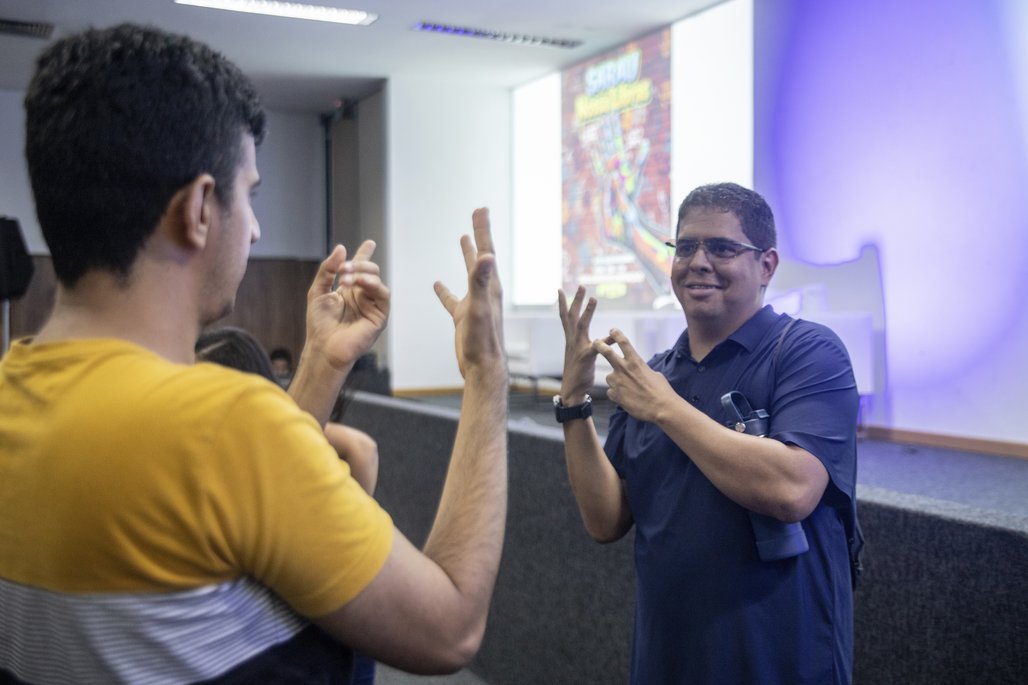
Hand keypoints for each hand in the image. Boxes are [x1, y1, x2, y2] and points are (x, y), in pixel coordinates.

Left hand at [304, 240, 389, 370]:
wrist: (323, 347)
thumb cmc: (320, 324)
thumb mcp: (318, 291)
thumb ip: (328, 270)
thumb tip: (341, 248)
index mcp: (350, 290)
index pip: (359, 269)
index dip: (364, 255)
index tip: (370, 243)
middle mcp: (363, 296)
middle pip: (369, 271)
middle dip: (357, 264)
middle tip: (342, 269)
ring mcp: (372, 306)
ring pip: (377, 280)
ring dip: (363, 274)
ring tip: (346, 278)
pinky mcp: (380, 317)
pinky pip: (384, 296)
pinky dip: (373, 285)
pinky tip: (360, 284)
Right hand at [433, 208, 504, 378]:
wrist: (482, 367)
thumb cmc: (483, 339)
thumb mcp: (480, 307)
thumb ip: (482, 281)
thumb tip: (488, 256)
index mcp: (491, 286)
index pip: (487, 250)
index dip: (483, 229)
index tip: (480, 209)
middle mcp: (486, 291)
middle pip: (482, 256)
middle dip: (479, 234)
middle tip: (477, 215)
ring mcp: (475, 303)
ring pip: (470, 274)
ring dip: (467, 255)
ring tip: (463, 239)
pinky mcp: (464, 317)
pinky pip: (453, 299)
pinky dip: (445, 291)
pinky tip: (437, 284)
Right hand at [557, 286, 598, 401]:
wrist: (572, 390)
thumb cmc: (577, 372)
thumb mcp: (579, 354)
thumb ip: (584, 344)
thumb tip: (592, 339)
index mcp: (570, 339)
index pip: (565, 317)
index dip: (563, 303)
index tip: (560, 289)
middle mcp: (572, 340)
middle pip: (572, 315)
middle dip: (576, 300)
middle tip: (581, 285)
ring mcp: (578, 347)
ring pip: (581, 324)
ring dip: (587, 311)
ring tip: (594, 298)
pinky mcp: (586, 356)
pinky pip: (598, 346)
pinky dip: (606, 340)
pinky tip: (614, 335)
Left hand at [593, 328, 673, 422]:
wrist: (661, 408)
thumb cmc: (661, 391)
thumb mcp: (654, 374)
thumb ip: (642, 370)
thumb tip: (640, 371)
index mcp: (635, 361)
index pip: (623, 342)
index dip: (616, 334)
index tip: (612, 330)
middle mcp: (624, 369)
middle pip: (606, 352)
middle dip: (599, 345)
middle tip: (595, 342)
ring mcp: (617, 382)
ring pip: (609, 377)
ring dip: (615, 381)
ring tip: (629, 390)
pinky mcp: (614, 395)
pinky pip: (611, 392)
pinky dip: (617, 394)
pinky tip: (627, 398)